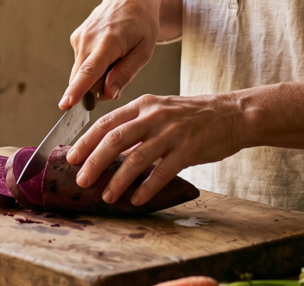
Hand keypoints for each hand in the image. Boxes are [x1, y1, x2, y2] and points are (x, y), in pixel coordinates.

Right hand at [60, 0, 161, 109]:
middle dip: (94, 90)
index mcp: (109, 41)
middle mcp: (88, 38)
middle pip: (81, 77)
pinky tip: (107, 54)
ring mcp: (79, 37)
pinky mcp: (76, 38)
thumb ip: (125, 74)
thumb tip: (107, 94)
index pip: (89, 71)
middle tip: (115, 84)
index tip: (65, 103)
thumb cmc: (142, 24)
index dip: (77, 90)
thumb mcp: (144, 52)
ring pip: (81, 72)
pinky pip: (81, 63)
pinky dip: (93, 66)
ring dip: (95, 77)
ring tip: (116, 60)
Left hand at [66, 92, 245, 206]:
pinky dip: (147, 187)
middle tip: (81, 180)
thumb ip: (136, 126)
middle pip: (114, 139)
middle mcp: (154, 116)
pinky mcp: (188, 149)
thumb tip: (108, 148)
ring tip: (107, 195)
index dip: (86, 140)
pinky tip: (137, 199)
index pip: (106, 122)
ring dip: (118, 180)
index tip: (71, 157)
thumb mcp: (160, 111)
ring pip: (136, 158)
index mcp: (143, 105)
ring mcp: (171, 132)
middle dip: (94, 161)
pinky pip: (162, 172)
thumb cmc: (193, 116)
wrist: (232, 114)